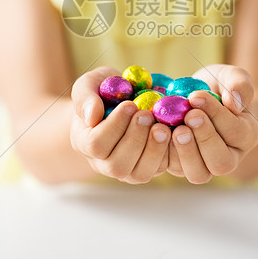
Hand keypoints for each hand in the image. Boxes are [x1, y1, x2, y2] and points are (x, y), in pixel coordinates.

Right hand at [70, 67, 170, 183]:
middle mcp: (103, 163)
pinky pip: (160, 168)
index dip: (114, 126)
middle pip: (117, 165)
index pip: (96, 145)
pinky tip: (172, 131)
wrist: (122, 102)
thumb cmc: (102, 91)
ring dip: (153, 150)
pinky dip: (169, 151)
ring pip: (139, 173)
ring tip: (161, 126)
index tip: (130, 104)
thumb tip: (92, 115)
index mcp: (85, 142)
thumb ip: (85, 97)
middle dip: (135, 139)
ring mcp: (127, 169)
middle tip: (147, 114)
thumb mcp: (90, 84)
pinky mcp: (149, 168)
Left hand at [166, 65, 257, 183]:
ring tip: (174, 128)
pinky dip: (164, 153)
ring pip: (198, 173)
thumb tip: (235, 102)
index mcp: (246, 136)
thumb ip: (239, 84)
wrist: (199, 99)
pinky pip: (174, 169)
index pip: (235, 132)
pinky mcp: (181, 166)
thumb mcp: (231, 77)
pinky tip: (157, 131)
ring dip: (185, 151)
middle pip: (221, 163)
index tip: (197, 97)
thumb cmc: (219, 87)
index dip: (216, 115)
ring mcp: (204, 165)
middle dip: (204, 139)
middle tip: (189, 116)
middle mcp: (228, 157)